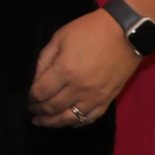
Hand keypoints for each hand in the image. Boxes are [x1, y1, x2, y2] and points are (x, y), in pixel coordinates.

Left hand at [31, 7, 144, 126]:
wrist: (126, 32)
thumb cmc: (90, 31)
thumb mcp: (60, 38)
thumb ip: (44, 60)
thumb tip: (35, 81)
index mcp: (65, 70)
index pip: (40, 93)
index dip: (31, 98)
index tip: (28, 98)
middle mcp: (79, 88)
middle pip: (52, 107)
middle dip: (38, 110)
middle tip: (31, 110)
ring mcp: (95, 96)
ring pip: (69, 118)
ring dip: (53, 122)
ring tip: (42, 121)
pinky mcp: (108, 100)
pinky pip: (89, 118)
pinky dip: (76, 123)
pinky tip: (67, 121)